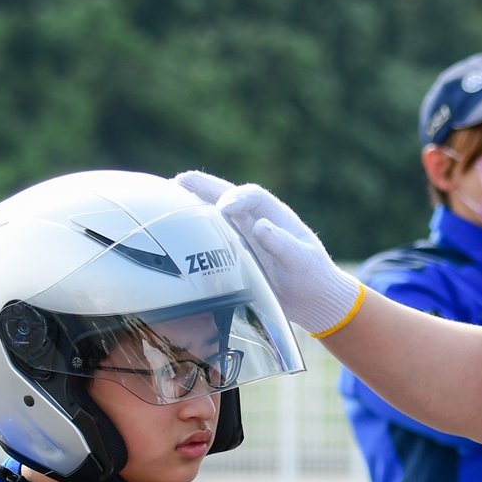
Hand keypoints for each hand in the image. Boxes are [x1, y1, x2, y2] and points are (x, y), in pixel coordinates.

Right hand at [175, 171, 364, 336]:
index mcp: (277, 216)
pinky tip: (174, 233)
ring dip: (194, 203)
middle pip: (228, 195)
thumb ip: (283, 245)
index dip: (237, 197)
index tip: (223, 209)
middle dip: (204, 187)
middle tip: (179, 181)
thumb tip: (259, 226)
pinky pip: (213, 237)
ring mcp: (244, 235)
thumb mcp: (303, 262)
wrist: (314, 300)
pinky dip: (195, 230)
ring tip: (167, 198)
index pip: (254, 196)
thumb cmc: (313, 279)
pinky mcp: (235, 253)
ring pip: (216, 213)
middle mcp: (257, 220)